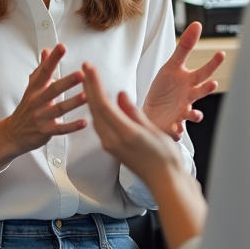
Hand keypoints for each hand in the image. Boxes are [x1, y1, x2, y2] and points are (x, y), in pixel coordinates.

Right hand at [0, 45, 87, 170]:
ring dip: (72, 103)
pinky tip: (84, 122)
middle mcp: (37, 101)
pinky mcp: (45, 131)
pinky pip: (60, 129)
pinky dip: (72, 126)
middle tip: (81, 74)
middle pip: (52, 90)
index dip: (53, 59)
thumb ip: (41, 69)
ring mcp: (41, 117)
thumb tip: (46, 50)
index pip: (44, 71)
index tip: (61, 47)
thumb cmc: (27, 108)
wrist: (13, 133)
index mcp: (35, 89)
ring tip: (86, 96)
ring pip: (58, 109)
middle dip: (67, 82)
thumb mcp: (32, 87)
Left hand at [83, 62, 187, 187]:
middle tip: (84, 67)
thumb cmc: (165, 157)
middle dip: (88, 86)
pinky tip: (96, 101)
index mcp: (124, 134)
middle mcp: (113, 140)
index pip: (104, 104)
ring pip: (95, 116)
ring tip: (87, 79)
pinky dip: (95, 109)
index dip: (94, 84)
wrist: (164, 181)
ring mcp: (110, 145)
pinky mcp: (111, 148)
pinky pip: (99, 124)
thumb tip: (119, 95)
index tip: (89, 67)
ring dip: (90, 96)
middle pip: (95, 109)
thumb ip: (134, 112)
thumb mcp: (153, 130)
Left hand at [142, 22, 225, 139]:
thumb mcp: (172, 65)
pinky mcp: (173, 125)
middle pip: (201, 92)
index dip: (213, 64)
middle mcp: (189, 97)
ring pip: (192, 114)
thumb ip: (184, 47)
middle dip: (207, 88)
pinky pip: (178, 130)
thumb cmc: (164, 88)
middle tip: (213, 83)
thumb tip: (197, 24)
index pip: (204, 72)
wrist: (151, 111)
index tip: (221, 54)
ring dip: (195, 115)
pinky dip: (178, 131)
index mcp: (189, 82)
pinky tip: (176, 128)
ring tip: (195, 114)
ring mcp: (182, 112)